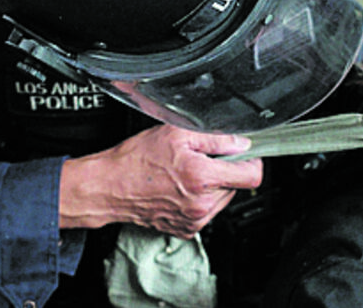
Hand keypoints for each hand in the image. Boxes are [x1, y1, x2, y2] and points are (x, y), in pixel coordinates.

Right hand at [58, 124, 262, 237]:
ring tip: (187, 174)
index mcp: (202, 178)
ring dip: (213, 186)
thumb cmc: (137, 159)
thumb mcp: (176, 133)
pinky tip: (180, 188)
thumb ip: (215, 137)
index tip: (244, 156)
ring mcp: (194, 219)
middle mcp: (201, 203)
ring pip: (223, 199)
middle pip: (237, 186)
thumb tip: (241, 143)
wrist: (111, 186)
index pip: (252, 176)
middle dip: (225, 171)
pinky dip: (200, 200)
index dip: (252, 161)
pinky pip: (207, 212)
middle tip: (201, 160)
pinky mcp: (186, 229)